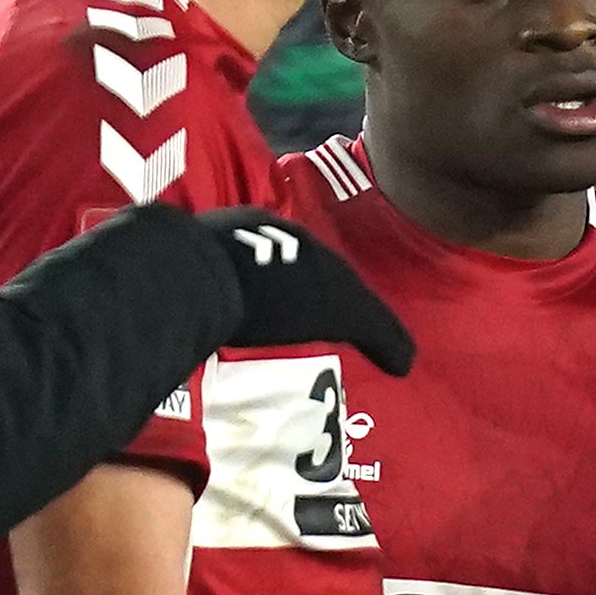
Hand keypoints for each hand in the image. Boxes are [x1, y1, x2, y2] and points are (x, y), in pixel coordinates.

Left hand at [192, 209, 420, 383]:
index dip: (339, 297)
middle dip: (297, 290)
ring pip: (249, 269)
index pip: (332, 269)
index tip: (341, 323)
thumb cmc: (281, 295)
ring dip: (257, 292)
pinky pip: (216, 281)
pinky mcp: (187, 259)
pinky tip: (222, 321)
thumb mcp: (345, 313)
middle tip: (300, 324)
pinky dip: (224, 298)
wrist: (201, 280)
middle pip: (288, 264)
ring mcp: (222, 242)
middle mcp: (264, 231)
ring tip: (258, 326)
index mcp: (306, 241)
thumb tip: (408, 363)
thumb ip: (380, 333)